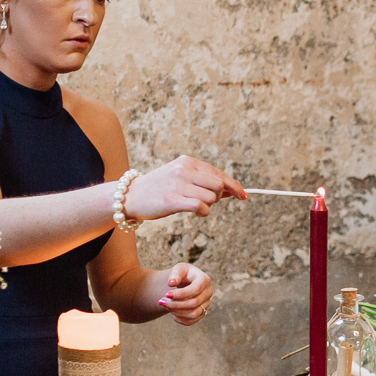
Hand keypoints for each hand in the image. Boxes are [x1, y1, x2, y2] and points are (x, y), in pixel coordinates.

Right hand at [123, 156, 246, 219]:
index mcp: (187, 162)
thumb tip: (229, 190)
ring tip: (196, 207)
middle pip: (218, 184)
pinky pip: (200, 206)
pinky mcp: (172, 200)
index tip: (243, 195)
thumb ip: (202, 181)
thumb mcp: (180, 177)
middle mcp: (183, 170)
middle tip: (208, 202)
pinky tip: (196, 212)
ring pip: (211, 197)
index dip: (233, 186)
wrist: (131, 196)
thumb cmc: (159, 189)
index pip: (218, 173)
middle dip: (219, 197)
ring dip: (209, 206)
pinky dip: (203, 212)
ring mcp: (177, 184)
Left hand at [156, 263, 211, 323]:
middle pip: (194, 303)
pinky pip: (191, 321)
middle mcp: (208, 293)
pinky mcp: (201, 313)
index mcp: (204, 279)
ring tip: (166, 305)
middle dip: (175, 304)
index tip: (166, 294)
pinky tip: (172, 312)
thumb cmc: (182, 274)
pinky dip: (179, 319)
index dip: (180, 294)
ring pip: (193, 314)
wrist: (184, 282)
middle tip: (161, 301)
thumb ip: (175, 274)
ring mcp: (206, 304)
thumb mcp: (178, 269)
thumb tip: (171, 282)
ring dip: (177, 312)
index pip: (195, 290)